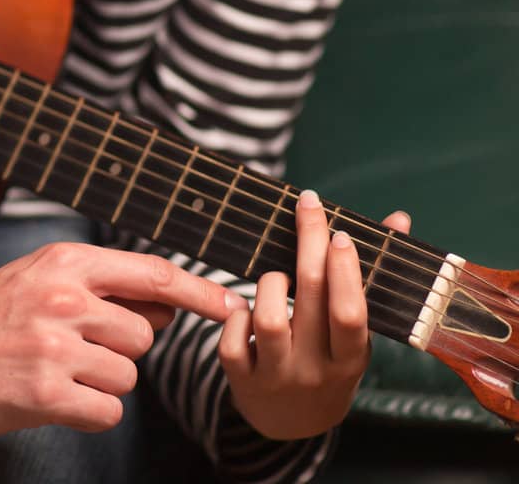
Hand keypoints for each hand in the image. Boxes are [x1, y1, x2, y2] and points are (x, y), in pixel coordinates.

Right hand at [0, 243, 247, 438]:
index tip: (230, 305)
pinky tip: (45, 400)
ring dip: (97, 386)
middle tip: (65, 353)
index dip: (199, 294)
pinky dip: (84, 414)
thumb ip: (92, 287)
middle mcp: (62, 298)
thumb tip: (165, 304)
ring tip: (47, 374)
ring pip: (126, 378)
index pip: (153, 274)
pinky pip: (107, 413)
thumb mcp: (28, 282)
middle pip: (142, 337)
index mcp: (60, 264)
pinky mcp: (46, 394)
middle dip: (116, 353)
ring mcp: (54, 346)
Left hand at [219, 188, 412, 438]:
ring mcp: (276, 375)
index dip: (345, 271)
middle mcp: (315, 369)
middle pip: (310, 298)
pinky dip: (236, 314)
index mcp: (350, 359)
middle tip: (308, 206)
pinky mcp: (240, 378)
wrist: (293, 423)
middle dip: (309, 244)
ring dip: (270, 283)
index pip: (350, 312)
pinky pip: (231, 337)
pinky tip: (247, 310)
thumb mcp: (355, 333)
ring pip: (266, 317)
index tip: (341, 232)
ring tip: (277, 277)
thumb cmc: (329, 361)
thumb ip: (371, 278)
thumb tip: (399, 218)